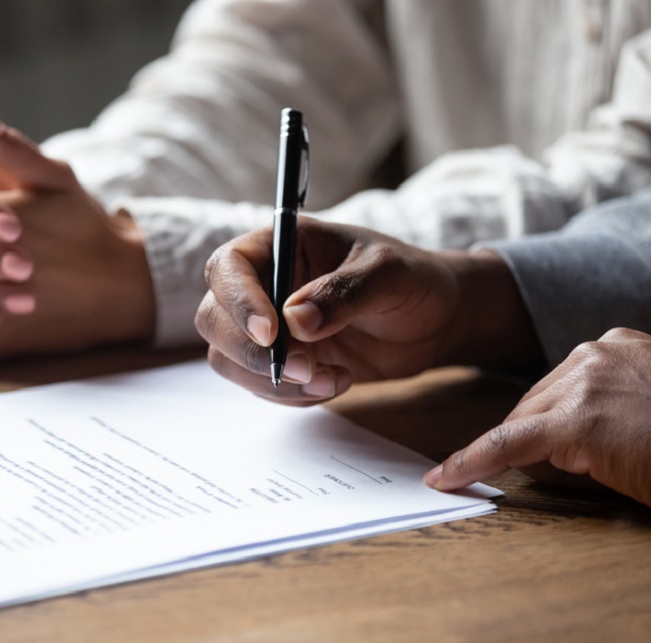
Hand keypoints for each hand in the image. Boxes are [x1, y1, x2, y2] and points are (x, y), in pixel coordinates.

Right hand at [195, 217, 539, 404]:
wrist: (435, 321)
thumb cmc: (413, 281)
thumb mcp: (389, 275)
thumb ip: (344, 292)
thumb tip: (296, 320)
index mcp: (282, 244)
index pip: (229, 267)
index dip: (239, 301)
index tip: (271, 333)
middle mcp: (264, 283)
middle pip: (215, 318)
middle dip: (254, 352)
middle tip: (304, 369)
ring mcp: (268, 326)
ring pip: (230, 358)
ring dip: (274, 381)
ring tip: (333, 379)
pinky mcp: (280, 361)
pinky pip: (258, 385)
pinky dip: (291, 395)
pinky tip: (336, 381)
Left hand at [426, 328, 650, 522]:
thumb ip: (608, 407)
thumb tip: (556, 446)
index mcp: (615, 343)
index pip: (557, 386)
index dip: (550, 423)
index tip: (534, 441)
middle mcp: (593, 351)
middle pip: (533, 403)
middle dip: (540, 441)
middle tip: (584, 471)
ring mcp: (581, 382)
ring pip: (525, 426)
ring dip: (539, 458)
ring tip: (600, 475)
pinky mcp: (573, 421)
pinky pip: (507, 443)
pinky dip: (473, 461)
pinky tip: (447, 477)